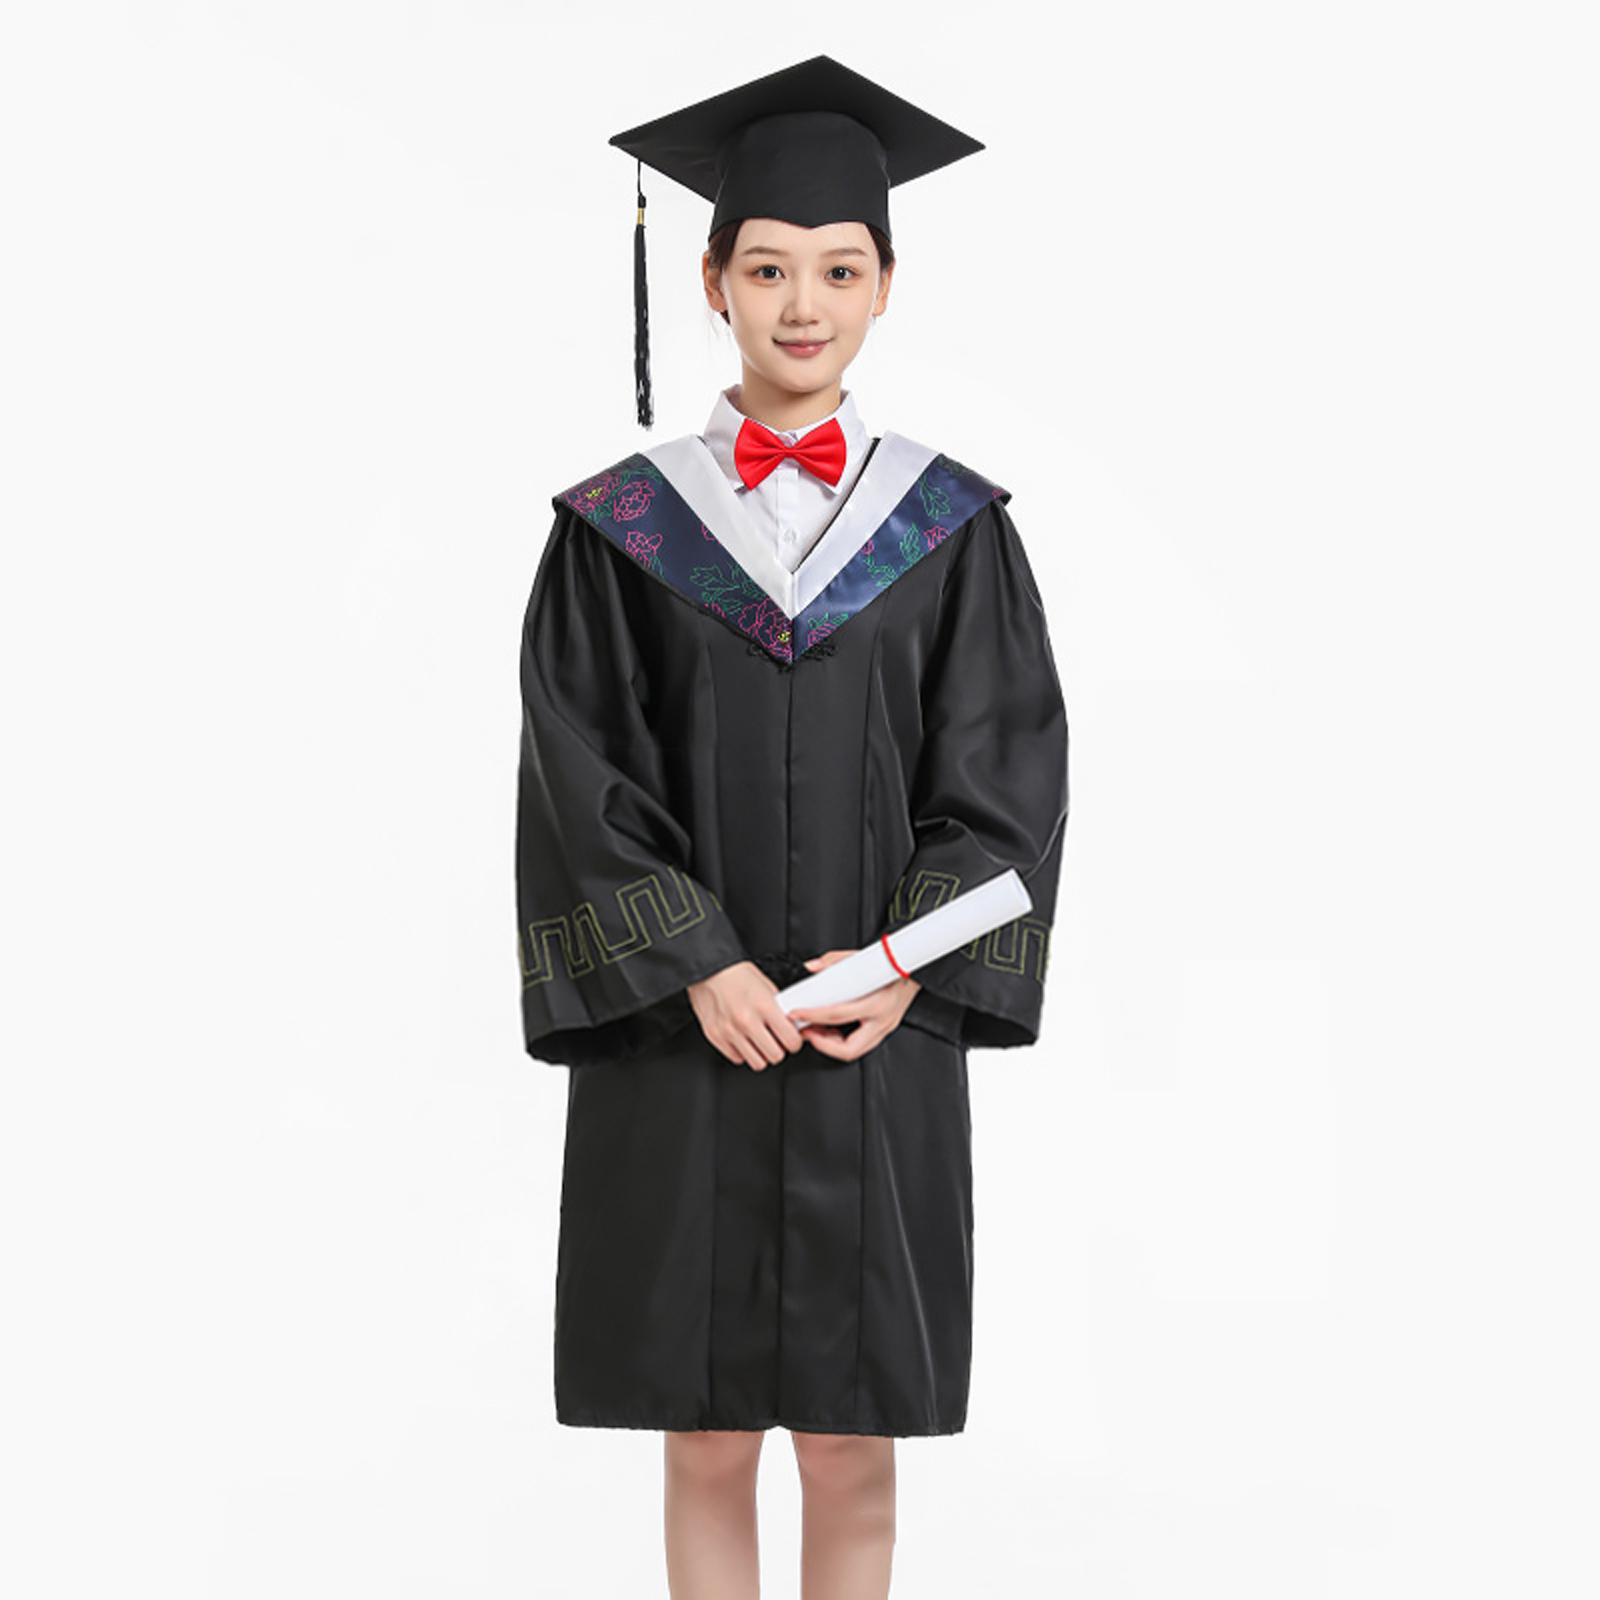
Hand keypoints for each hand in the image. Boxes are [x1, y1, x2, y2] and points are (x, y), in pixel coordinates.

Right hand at [687, 960, 806, 1071]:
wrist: (708, 969)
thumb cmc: (736, 974)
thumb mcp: (767, 986)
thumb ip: (779, 1009)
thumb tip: (791, 1026)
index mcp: (763, 1006)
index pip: (791, 1040)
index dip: (794, 1041)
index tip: (791, 1039)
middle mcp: (746, 1021)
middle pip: (775, 1056)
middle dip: (778, 1049)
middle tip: (775, 1041)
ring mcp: (729, 1031)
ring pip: (757, 1063)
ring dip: (761, 1054)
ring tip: (758, 1041)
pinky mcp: (715, 1036)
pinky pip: (737, 1058)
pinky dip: (742, 1052)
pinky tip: (743, 1039)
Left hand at [787, 949, 921, 1061]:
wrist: (912, 971)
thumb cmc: (889, 966)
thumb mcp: (859, 958)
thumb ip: (833, 962)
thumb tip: (812, 967)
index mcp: (876, 1003)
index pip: (838, 1015)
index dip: (813, 1016)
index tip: (797, 1013)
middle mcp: (881, 1020)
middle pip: (848, 1048)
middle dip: (823, 1044)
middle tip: (807, 1032)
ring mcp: (884, 1029)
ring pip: (854, 1051)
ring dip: (831, 1044)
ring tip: (817, 1031)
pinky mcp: (883, 1031)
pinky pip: (860, 1045)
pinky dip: (842, 1041)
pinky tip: (832, 1030)